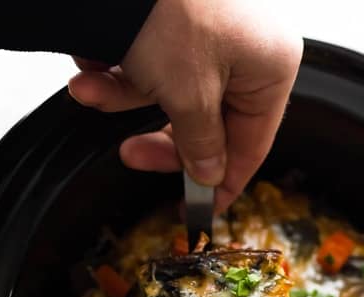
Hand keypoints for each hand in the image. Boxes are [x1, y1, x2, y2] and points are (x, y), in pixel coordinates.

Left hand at [68, 0, 302, 210]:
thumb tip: (210, 176)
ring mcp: (213, 37)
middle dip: (161, 138)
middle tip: (133, 155)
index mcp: (271, 68)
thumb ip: (202, 145)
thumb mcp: (189, 95)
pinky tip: (92, 70)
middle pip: (208, 124)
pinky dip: (121, 73)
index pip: (251, 145)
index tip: (197, 210)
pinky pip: (154, 66)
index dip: (221, 183)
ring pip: (173, 95)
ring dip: (127, 100)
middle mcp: (248, 53)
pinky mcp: (179, 26)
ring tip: (91, 93)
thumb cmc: (173, 10)